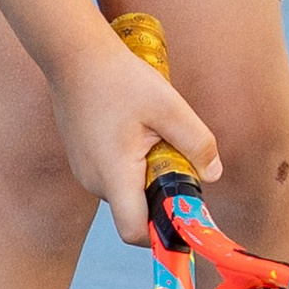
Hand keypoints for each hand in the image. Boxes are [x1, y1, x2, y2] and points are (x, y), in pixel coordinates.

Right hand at [49, 36, 219, 248]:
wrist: (74, 54)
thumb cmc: (119, 78)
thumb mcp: (169, 107)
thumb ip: (196, 142)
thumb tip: (213, 174)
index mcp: (114, 175)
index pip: (134, 232)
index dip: (162, 233)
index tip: (184, 218)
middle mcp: (94, 181)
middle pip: (136, 211)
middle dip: (162, 194)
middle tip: (174, 155)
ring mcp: (84, 172)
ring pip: (126, 192)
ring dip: (147, 177)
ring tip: (152, 136)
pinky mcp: (83, 160)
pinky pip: (114, 176)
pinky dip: (132, 165)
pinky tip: (135, 131)